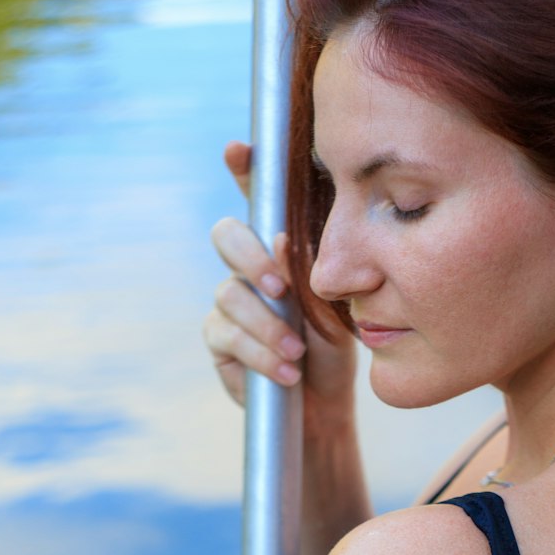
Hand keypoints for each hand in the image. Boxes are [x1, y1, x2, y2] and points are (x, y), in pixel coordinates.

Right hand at [203, 141, 356, 426]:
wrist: (325, 403)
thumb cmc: (333, 346)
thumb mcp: (335, 303)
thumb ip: (311, 267)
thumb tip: (283, 238)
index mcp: (279, 246)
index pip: (259, 198)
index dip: (245, 169)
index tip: (240, 151)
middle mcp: (248, 266)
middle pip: (226, 235)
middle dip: (251, 258)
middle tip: (281, 287)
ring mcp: (230, 302)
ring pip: (229, 293)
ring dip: (267, 324)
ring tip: (297, 353)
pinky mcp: (219, 340)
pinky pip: (226, 335)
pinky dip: (260, 353)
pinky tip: (287, 370)